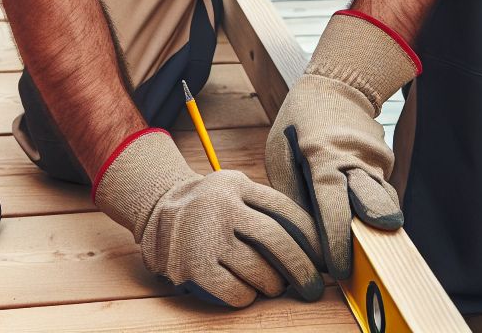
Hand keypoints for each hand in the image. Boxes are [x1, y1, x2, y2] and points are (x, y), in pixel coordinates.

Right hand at [93, 128, 323, 306]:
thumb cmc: (209, 205)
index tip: (325, 255)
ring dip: (272, 284)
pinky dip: (247, 296)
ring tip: (274, 285)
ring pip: (257, 269)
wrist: (156, 210)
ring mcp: (205, 236)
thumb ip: (264, 206)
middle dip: (301, 267)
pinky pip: (234, 291)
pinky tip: (247, 292)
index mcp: (237, 185)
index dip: (310, 235)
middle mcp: (222, 206)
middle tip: (312, 285)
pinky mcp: (191, 266)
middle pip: (275, 239)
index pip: (284, 209)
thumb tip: (310, 244)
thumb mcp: (234, 189)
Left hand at [265, 9, 420, 278]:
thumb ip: (293, 196)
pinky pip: (381, 194)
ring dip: (372, 229)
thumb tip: (305, 241)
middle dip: (368, 241)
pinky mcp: (387, 162)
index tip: (336, 270)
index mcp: (324, 154)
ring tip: (360, 251)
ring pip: (384, 204)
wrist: (337, 83)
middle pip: (374, 207)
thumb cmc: (300, 121)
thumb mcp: (281, 153)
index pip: (335, 206)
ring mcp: (377, 158)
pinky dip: (371, 211)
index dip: (337, 242)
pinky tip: (359, 221)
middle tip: (356, 268)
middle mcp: (357, 157)